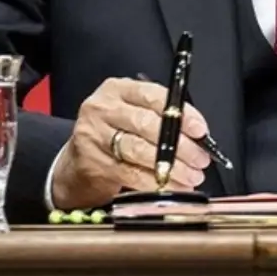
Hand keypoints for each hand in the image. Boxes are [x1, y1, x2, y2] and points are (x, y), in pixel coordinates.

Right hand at [50, 77, 212, 209]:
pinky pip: (132, 174)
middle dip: (180, 144)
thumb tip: (198, 135)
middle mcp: (102, 108)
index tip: (200, 130)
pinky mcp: (94, 163)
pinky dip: (156, 182)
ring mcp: (95, 136)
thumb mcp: (131, 113)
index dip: (180, 113)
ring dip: (172, 166)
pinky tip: (173, 186)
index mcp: (116, 89)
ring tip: (191, 175)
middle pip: (147, 124)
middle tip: (200, 158)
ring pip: (140, 150)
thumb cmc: (113, 133)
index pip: (152, 96)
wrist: (77, 162)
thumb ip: (160, 116)